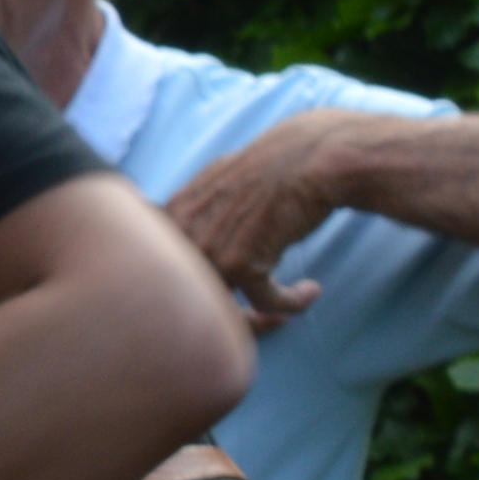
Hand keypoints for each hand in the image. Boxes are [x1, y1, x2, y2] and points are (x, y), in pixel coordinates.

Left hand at [152, 106, 380, 323]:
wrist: (310, 157)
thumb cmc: (270, 171)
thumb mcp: (213, 183)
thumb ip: (189, 214)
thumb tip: (173, 233)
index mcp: (171, 218)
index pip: (167, 274)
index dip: (196, 294)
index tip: (224, 298)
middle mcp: (183, 237)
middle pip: (191, 301)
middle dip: (226, 318)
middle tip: (255, 317)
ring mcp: (210, 252)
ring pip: (224, 312)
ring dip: (258, 322)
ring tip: (277, 317)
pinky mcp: (243, 265)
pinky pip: (265, 304)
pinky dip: (293, 303)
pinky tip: (311, 291)